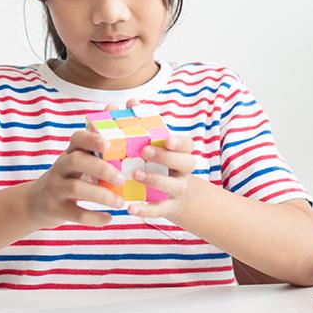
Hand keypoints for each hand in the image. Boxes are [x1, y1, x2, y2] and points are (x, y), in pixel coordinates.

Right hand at [24, 127, 126, 228]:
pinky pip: (75, 214)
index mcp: (70, 152)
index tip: (108, 143)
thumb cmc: (69, 176)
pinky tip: (108, 218)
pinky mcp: (56, 209)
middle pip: (77, 161)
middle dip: (101, 169)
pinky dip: (94, 217)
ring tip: (120, 202)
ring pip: (76, 188)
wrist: (38, 202)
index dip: (91, 139)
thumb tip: (113, 106)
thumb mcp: (79, 158)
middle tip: (122, 178)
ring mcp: (56, 188)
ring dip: (101, 195)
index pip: (77, 139)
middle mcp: (61, 167)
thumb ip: (96, 139)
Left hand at [109, 98, 197, 219]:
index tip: (167, 139)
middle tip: (144, 151)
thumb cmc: (156, 163)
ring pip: (173, 185)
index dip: (179, 142)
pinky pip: (159, 210)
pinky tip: (130, 208)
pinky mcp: (168, 208)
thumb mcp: (151, 143)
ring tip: (135, 175)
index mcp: (180, 152)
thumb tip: (125, 102)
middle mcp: (183, 170)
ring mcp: (177, 190)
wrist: (172, 196)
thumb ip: (139, 124)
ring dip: (155, 179)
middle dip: (166, 156)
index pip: (187, 144)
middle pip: (186, 162)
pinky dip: (146, 210)